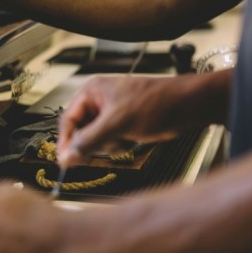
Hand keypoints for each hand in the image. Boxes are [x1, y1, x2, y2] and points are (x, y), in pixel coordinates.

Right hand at [57, 75, 186, 166]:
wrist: (186, 106)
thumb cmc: (154, 103)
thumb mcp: (117, 123)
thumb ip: (89, 140)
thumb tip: (66, 157)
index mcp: (92, 92)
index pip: (69, 119)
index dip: (66, 140)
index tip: (65, 160)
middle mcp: (99, 101)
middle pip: (82, 131)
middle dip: (95, 142)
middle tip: (107, 144)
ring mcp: (112, 114)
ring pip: (97, 140)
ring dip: (110, 144)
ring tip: (126, 137)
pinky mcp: (124, 125)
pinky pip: (111, 142)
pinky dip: (120, 145)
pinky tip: (133, 139)